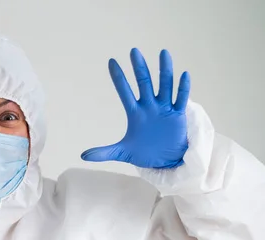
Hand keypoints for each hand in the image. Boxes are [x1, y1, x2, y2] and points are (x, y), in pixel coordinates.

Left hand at [81, 48, 189, 168]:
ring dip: (164, 70)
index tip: (111, 61)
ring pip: (165, 85)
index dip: (118, 77)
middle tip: (134, 51)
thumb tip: (83, 156)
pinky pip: (181, 99)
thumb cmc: (143, 153)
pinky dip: (183, 88)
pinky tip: (184, 75)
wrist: (164, 161)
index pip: (124, 91)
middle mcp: (150, 106)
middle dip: (139, 68)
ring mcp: (164, 109)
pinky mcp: (178, 115)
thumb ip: (104, 152)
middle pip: (144, 83)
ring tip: (163, 53)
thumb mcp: (122, 153)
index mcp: (135, 113)